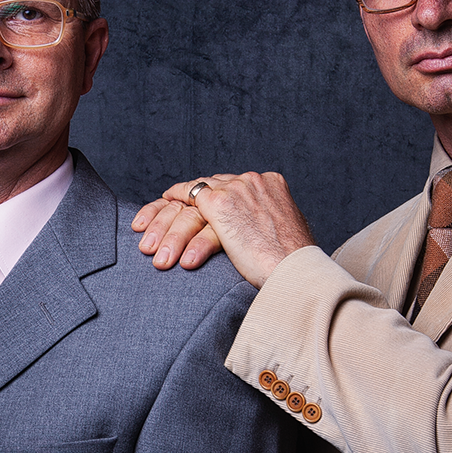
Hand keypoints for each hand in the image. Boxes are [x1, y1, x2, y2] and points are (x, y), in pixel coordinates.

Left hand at [133, 172, 317, 287]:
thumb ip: (263, 226)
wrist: (298, 272)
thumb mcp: (282, 236)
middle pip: (203, 190)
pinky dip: (171, 224)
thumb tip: (251, 235)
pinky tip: (162, 243)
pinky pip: (185, 205)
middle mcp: (252, 180)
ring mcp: (236, 188)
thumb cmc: (295, 265)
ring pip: (191, 203)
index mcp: (269, 185)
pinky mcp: (222, 204)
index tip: (180, 217)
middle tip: (152, 235)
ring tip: (155, 256)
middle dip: (175, 214)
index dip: (197, 204)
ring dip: (169, 230)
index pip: (223, 188)